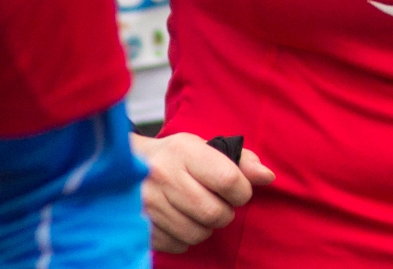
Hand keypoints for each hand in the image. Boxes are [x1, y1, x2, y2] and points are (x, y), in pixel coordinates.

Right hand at [132, 132, 275, 252]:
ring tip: (199, 212)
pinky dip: (185, 238)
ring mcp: (149, 204)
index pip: (228, 179)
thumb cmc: (175, 156)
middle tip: (219, 204)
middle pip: (214, 212)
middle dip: (225, 213)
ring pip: (197, 233)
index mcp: (184, 152)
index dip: (241, 191)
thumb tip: (268, 177)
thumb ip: (241, 161)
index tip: (238, 191)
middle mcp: (164, 177)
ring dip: (206, 227)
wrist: (124, 164)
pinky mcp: (140, 226)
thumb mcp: (206, 147)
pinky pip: (177, 245)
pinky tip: (181, 221)